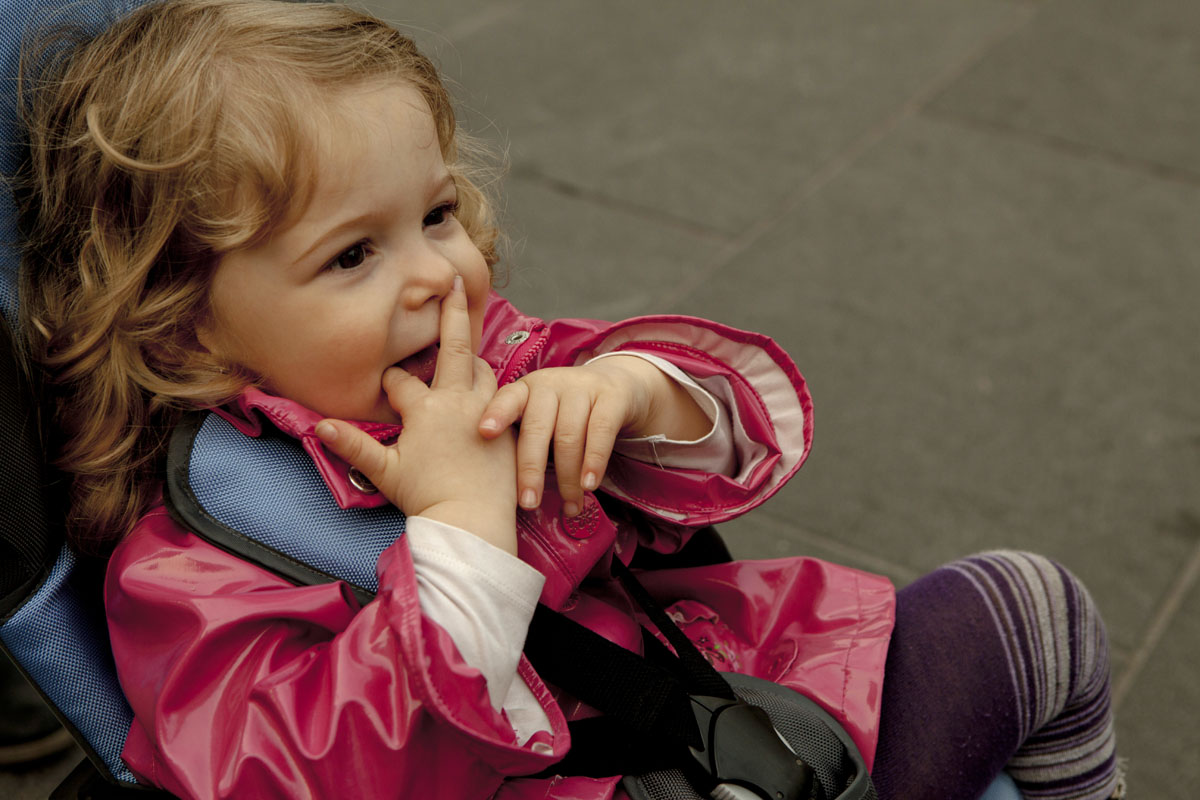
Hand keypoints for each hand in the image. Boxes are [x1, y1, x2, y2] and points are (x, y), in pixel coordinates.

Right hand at [316, 278, 517, 552]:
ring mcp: (486, 409)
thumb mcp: (385, 471)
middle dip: (450, 313)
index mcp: (425, 409)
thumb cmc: (426, 498)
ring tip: (464, 341)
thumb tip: (319, 426)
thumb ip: (354, 445)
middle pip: (454, 347)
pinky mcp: (508, 424)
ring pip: (480, 368)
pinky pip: (503, 393)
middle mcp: (458, 401)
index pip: (401, 382)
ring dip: (470, 355)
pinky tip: (487, 381)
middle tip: (451, 282)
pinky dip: (491, 384)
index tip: (387, 387)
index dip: (391, 383)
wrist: (472, 521)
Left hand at [477, 355, 708, 515]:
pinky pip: (600, 432)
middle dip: (531, 470)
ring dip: (568, 478)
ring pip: (569, 436)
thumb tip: (497, 490)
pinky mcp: (612, 397)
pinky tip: (589, 485)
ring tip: (569, 507)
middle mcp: (551, 384)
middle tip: (528, 504)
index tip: (484, 433)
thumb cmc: (567, 413)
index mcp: (526, 389)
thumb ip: (521, 438)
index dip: (496, 414)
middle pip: (537, 428)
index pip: (508, 399)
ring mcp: (582, 388)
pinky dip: (594, 461)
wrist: (617, 386)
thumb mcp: (542, 416)